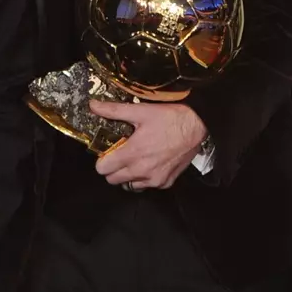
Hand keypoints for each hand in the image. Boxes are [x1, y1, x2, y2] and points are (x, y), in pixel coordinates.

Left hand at [89, 101, 206, 190]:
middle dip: (113, 168)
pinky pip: (147, 186)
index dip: (102, 160)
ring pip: (129, 185)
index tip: (108, 152)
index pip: (102, 169)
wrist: (197, 125)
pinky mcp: (166, 182)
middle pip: (113, 180)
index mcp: (132, 153)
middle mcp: (142, 170)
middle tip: (120, 155)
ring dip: (128, 175)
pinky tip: (150, 164)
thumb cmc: (171, 118)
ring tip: (135, 159)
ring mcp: (155, 179)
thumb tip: (94, 105)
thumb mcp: (140, 111)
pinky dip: (145, 178)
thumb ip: (114, 110)